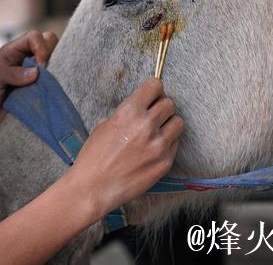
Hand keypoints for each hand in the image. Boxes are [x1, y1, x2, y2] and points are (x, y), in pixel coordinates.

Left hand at [0, 30, 58, 129]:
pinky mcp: (39, 90)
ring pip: (55, 62)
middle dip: (52, 54)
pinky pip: (54, 84)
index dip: (41, 46)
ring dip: (55, 71)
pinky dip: (56, 87)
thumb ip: (10, 74)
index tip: (41, 65)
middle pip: (49, 43)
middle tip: (47, 73)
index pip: (33, 37)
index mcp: (13, 51)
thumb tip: (35, 72)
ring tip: (48, 85)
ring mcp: (35, 75)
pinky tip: (51, 94)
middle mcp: (27, 60)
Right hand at [66, 79, 183, 218]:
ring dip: (168, 124)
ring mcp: (159, 145)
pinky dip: (167, 143)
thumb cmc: (94, 156)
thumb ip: (126, 113)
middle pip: (169, 103)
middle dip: (161, 106)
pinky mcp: (165, 162)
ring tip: (156, 131)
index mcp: (129, 112)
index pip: (155, 86)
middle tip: (152, 115)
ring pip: (178, 123)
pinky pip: (175, 143)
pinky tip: (153, 149)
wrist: (94, 187)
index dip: (153, 89)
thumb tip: (140, 108)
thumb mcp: (104, 125)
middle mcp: (147, 126)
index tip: (150, 95)